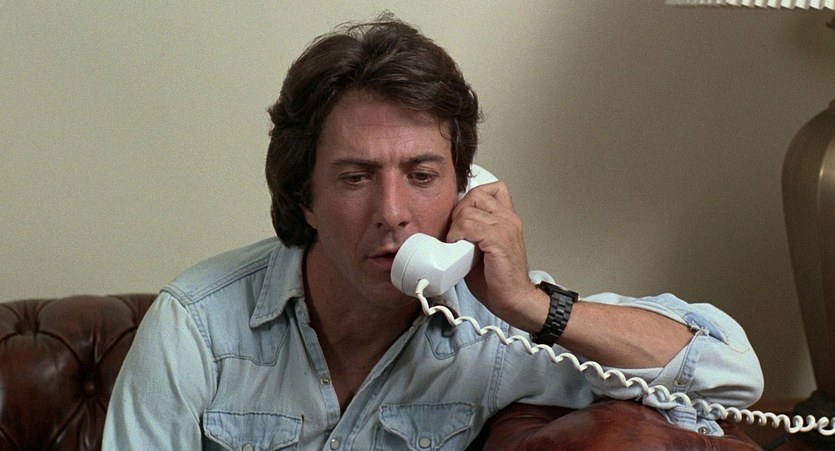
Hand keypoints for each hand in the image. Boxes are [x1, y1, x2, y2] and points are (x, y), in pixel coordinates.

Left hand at [446, 181, 548, 331]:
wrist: (514, 299)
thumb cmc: (498, 279)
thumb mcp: (484, 247)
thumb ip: (473, 230)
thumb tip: (449, 224)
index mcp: (507, 218)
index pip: (490, 188)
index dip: (470, 199)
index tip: (462, 219)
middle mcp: (509, 219)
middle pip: (475, 194)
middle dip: (459, 212)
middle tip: (457, 233)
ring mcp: (505, 227)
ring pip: (468, 210)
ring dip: (455, 227)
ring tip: (457, 243)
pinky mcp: (498, 240)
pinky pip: (469, 225)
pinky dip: (458, 235)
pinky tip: (459, 248)